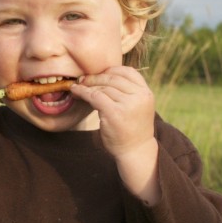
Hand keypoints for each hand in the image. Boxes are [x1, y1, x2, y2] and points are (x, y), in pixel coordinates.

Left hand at [72, 67, 160, 203]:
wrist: (135, 152)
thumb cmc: (132, 129)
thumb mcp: (136, 106)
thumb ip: (128, 92)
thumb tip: (102, 75)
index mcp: (146, 92)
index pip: (128, 71)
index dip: (111, 70)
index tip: (98, 75)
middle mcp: (140, 96)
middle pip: (113, 78)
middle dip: (95, 77)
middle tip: (82, 80)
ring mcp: (128, 104)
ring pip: (103, 87)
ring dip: (87, 86)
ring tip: (77, 87)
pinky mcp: (115, 112)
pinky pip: (94, 96)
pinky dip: (82, 92)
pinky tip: (75, 92)